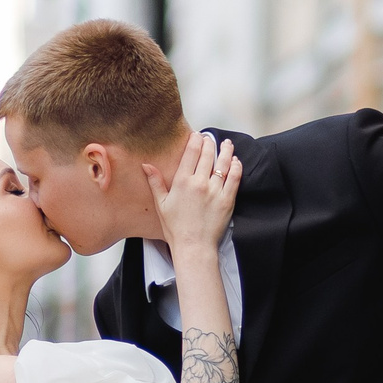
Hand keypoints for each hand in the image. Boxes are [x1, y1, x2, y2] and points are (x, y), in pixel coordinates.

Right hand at [145, 131, 241, 260]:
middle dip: (210, 142)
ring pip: (223, 163)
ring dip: (226, 150)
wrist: (194, 246)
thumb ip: (155, 182)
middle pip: (208, 154)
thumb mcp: (161, 204)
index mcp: (182, 182)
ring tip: (227, 144)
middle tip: (210, 138)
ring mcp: (215, 191)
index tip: (197, 135)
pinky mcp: (228, 200)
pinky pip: (235, 177)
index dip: (195, 140)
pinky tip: (235, 161)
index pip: (191, 152)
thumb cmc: (176, 228)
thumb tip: (146, 165)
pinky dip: (236, 166)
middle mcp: (199, 183)